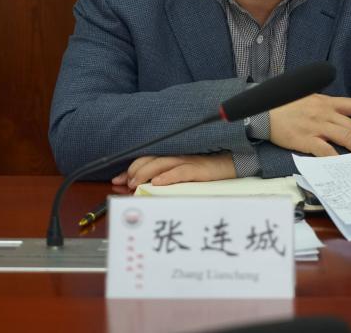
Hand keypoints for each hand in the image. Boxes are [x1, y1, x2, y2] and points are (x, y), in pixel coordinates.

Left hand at [111, 152, 235, 188]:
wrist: (233, 165)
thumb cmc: (208, 174)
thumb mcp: (184, 178)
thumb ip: (166, 182)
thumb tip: (144, 192)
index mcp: (171, 159)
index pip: (145, 160)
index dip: (130, 170)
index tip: (116, 180)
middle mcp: (176, 157)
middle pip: (149, 160)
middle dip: (133, 171)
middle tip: (123, 183)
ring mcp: (187, 162)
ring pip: (161, 164)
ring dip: (145, 173)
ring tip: (134, 184)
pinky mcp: (199, 169)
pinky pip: (181, 171)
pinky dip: (168, 177)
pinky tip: (157, 183)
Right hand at [269, 94, 350, 155]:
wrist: (263, 110)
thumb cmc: (284, 105)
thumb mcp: (307, 97)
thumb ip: (324, 105)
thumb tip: (337, 113)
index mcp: (326, 102)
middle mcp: (325, 113)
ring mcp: (316, 126)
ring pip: (344, 136)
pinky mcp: (306, 139)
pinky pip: (324, 150)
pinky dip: (335, 158)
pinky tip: (343, 165)